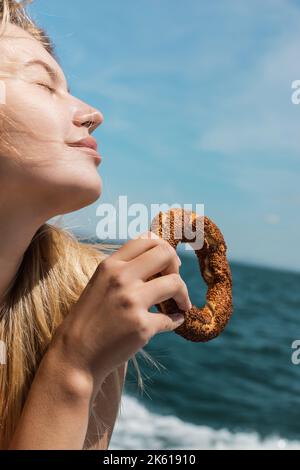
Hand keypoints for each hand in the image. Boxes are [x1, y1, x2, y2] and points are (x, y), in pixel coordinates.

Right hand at [54, 231, 191, 391]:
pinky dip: (176, 320)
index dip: (163, 249)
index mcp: (110, 265)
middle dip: (177, 267)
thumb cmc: (89, 319)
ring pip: (176, 283)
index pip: (147, 240)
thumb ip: (124, 270)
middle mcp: (121, 278)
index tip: (167, 265)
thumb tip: (158, 259)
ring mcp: (132, 301)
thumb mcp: (100, 284)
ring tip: (181, 304)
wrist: (75, 355)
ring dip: (183, 295)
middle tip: (175, 282)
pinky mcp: (141, 326)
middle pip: (165, 254)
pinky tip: (173, 322)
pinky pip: (171, 318)